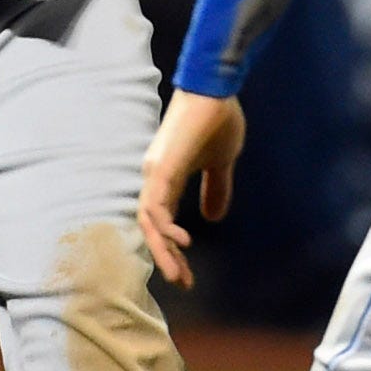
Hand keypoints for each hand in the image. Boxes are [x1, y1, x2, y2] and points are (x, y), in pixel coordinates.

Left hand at [138, 90, 246, 288]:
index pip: (161, 222)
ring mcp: (155, 172)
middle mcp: (154, 178)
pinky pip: (155, 205)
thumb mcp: (221, 162)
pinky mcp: (161, 166)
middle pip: (149, 227)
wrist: (217, 87)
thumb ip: (216, 188)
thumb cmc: (218, 118)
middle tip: (182, 283)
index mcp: (166, 179)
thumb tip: (214, 218)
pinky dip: (165, 226)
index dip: (172, 249)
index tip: (187, 273)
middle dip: (166, 257)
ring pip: (148, 222)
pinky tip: (182, 242)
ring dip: (164, 250)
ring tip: (180, 275)